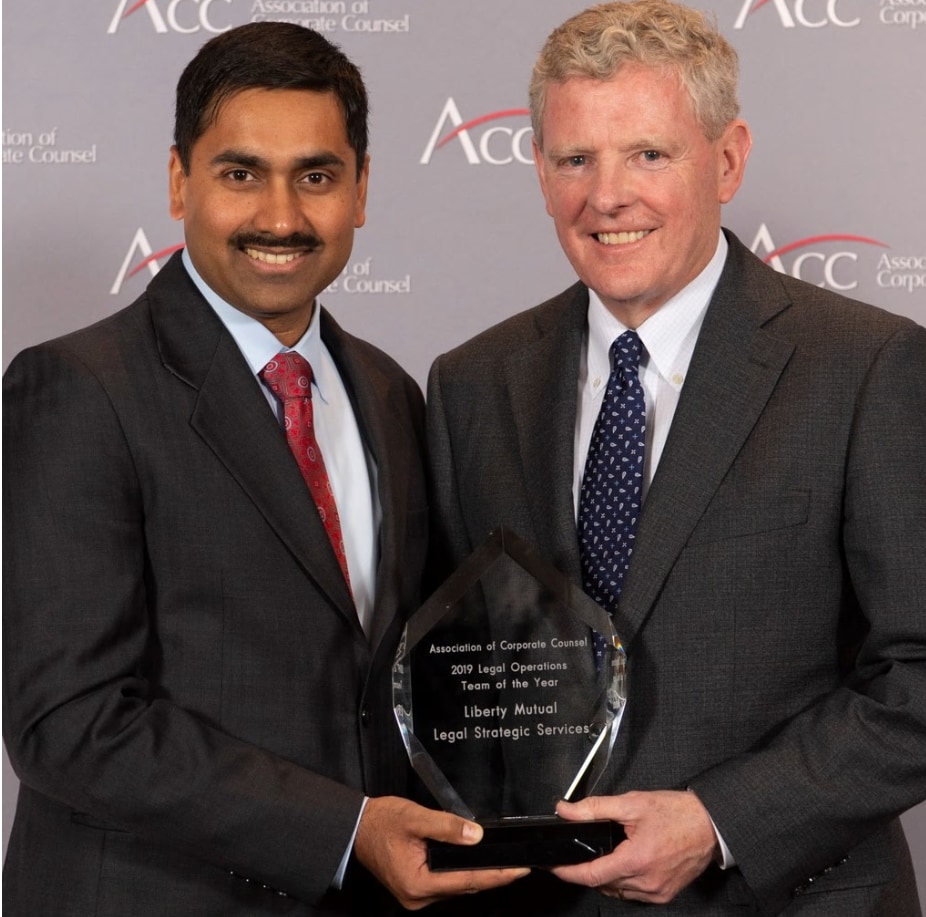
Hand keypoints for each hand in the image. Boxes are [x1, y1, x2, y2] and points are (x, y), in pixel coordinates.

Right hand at [354, 797, 528, 909]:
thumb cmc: (381, 822)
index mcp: (418, 883)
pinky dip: (461, 874)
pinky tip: (473, 863)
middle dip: (492, 876)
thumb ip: (447, 826)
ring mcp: (417, 895)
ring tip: (502, 864)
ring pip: (456, 886)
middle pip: (465, 887)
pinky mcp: (416, 888)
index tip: (520, 870)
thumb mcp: (415, 817)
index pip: (467, 880)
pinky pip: (446, 883)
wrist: (358, 827)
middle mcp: (418, 896)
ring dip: (477, 875)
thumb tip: (475, 835)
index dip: (497, 875)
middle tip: (518, 865)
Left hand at [551, 790, 717, 903]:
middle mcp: (647, 882)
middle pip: (604, 882)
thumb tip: (567, 810)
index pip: (592, 875)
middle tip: (591, 845)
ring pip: (618, 890)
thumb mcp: (632, 803)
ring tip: (614, 849)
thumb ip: (595, 808)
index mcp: (637, 861)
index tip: (555, 867)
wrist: (710, 824)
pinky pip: (634, 892)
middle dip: (591, 866)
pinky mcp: (664, 895)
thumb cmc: (677, 813)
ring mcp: (656, 892)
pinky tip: (628, 861)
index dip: (569, 872)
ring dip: (609, 874)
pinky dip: (625, 880)